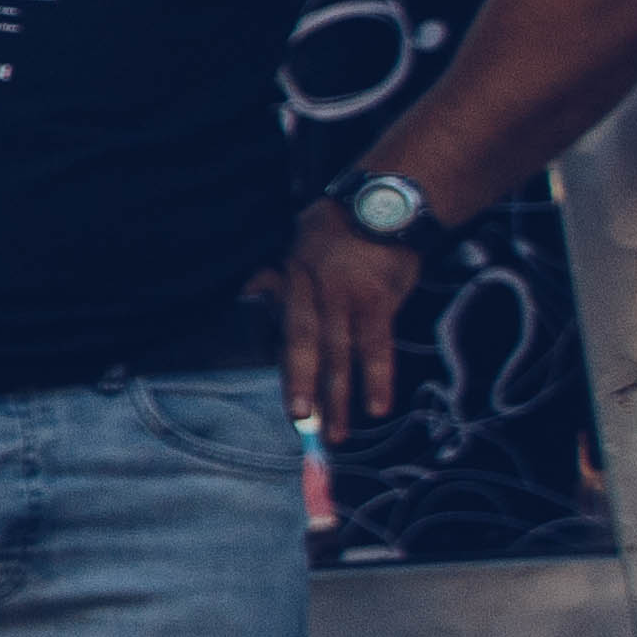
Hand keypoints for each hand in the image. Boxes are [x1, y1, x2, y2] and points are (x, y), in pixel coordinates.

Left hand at [278, 204, 422, 429]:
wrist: (389, 202)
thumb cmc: (343, 223)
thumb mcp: (298, 240)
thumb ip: (278, 274)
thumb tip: (248, 293)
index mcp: (291, 279)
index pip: (282, 329)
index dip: (283, 365)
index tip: (282, 397)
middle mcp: (313, 290)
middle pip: (304, 345)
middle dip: (301, 386)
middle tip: (299, 424)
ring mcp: (346, 295)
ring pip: (338, 354)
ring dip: (338, 397)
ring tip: (337, 434)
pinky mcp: (379, 299)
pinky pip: (377, 346)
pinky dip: (377, 378)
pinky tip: (377, 407)